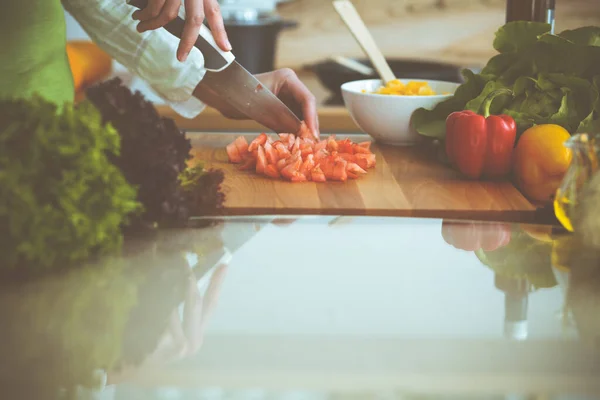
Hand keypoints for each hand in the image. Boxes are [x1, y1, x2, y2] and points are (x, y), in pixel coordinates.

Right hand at [132, 0, 230, 61]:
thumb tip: (199, 18)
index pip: (214, 12)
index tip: (226, 49)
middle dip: (188, 42)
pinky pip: (152, 5)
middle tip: (182, 57)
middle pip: (194, 20)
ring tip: (142, 27)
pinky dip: (145, 14)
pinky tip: (140, 16)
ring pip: (167, 15)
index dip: (220, 31)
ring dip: (154, 26)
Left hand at [194, 68, 319, 137]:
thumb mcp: (262, 108)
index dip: (312, 118)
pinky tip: (296, 144)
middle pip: (308, 108)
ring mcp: (287, 97)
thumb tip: (300, 133)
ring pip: (302, 116)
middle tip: (313, 145)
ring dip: (303, 131)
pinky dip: (294, 133)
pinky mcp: (281, 108)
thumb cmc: (238, 95)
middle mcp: (291, 87)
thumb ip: (282, 119)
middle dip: (310, 127)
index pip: (307, 99)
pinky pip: (292, 121)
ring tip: (307, 147)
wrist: (223, 95)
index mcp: (288, 79)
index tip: (312, 135)